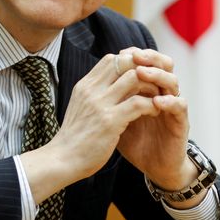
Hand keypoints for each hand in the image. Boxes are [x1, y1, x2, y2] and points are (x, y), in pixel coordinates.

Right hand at [20, 53, 159, 202]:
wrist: (63, 160)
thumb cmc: (75, 137)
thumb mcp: (81, 107)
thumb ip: (95, 94)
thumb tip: (113, 83)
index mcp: (85, 85)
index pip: (111, 59)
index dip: (130, 64)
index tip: (141, 78)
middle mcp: (92, 90)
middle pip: (124, 62)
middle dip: (144, 72)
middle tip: (154, 85)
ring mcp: (100, 104)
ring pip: (134, 78)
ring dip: (150, 87)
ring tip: (156, 98)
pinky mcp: (110, 121)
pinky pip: (138, 103)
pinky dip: (151, 105)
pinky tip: (154, 112)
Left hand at [114, 48, 194, 191]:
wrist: (153, 166)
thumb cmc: (134, 141)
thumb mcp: (116, 118)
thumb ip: (110, 100)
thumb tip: (90, 82)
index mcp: (148, 89)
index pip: (146, 63)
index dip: (136, 56)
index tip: (122, 52)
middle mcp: (163, 93)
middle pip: (162, 65)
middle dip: (149, 58)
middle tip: (134, 55)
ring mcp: (173, 107)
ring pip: (172, 81)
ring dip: (157, 75)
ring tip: (141, 73)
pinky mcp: (181, 122)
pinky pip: (180, 106)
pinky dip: (170, 102)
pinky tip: (157, 102)